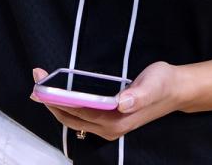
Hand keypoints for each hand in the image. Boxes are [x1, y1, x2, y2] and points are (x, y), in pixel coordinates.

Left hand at [31, 60, 191, 141]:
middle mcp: (110, 128)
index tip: (41, 85)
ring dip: (56, 105)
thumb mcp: (153, 85)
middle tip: (35, 82)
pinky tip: (59, 95)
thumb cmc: (163, 84)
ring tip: (41, 87)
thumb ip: (138, 95)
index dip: (58, 100)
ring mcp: (109, 127)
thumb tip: (122, 103)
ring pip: (74, 119)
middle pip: (72, 118)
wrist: (176, 89)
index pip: (79, 112)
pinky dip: (67, 106)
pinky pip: (82, 116)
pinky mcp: (109, 121)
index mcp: (117, 121)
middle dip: (51, 102)